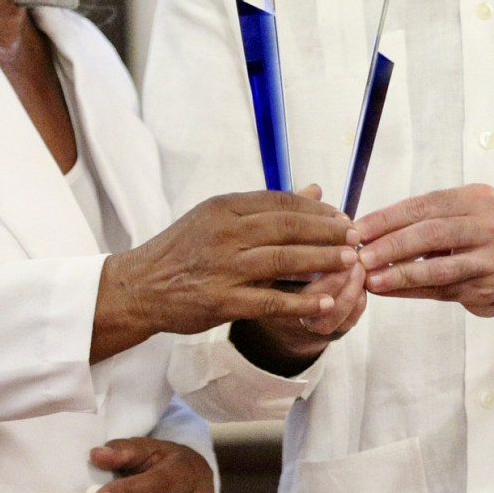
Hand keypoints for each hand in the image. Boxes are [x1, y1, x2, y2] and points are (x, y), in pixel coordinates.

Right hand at [91, 191, 358, 361]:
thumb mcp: (217, 219)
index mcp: (223, 208)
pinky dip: (300, 301)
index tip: (342, 216)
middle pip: (286, 227)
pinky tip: (326, 302)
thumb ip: (265, 207)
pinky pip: (269, 300)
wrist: (139, 287)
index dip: (316, 209)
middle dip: (326, 231)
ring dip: (321, 260)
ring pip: (282, 259)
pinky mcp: (221, 300)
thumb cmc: (182, 251)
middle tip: (355, 236)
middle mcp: (224, 233)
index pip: (279, 202)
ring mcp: (222, 267)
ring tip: (350, 261)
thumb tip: (314, 190)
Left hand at [356, 184, 493, 317]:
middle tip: (360, 256)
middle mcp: (489, 224)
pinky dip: (412, 290)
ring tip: (371, 279)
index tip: (357, 230)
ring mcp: (493, 257)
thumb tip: (364, 231)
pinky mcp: (490, 286)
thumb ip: (419, 221)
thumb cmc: (476, 237)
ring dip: (400, 274)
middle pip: (431, 233)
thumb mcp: (457, 217)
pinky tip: (389, 291)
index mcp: (476, 198)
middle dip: (391, 245)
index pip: (424, 205)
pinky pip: (443, 290)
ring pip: (439, 267)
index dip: (387, 218)